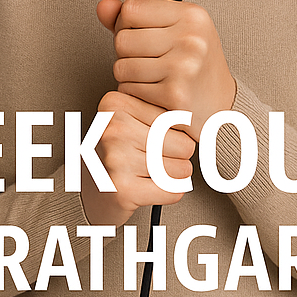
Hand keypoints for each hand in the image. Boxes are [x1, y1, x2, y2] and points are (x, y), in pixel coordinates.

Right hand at [80, 90, 194, 226]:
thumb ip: (164, 114)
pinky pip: (174, 190)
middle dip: (178, 156)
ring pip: (182, 169)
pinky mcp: (122, 189)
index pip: (176, 117)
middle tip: (156, 159)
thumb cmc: (119, 152)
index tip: (155, 138)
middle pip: (183, 143)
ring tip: (151, 172)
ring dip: (174, 176)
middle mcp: (114, 128)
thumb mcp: (133, 121)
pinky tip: (151, 188)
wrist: (89, 190)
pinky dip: (170, 193)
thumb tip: (208, 122)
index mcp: (116, 103)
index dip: (175, 132)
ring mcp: (116, 159)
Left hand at [97, 0, 236, 141]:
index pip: (131, 9)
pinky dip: (134, 93)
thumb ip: (137, 16)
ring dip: (128, 76)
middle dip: (125, 53)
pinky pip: (128, 89)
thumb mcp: (176, 28)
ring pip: (121, 66)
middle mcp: (190, 38)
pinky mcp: (174, 94)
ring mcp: (183, 66)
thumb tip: (103, 7)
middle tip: (147, 59)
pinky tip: (154, 91)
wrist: (222, 105)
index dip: (126, 24)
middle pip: (122, 39)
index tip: (140, 34)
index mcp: (192, 15)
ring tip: (151, 76)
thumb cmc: (197, 64)